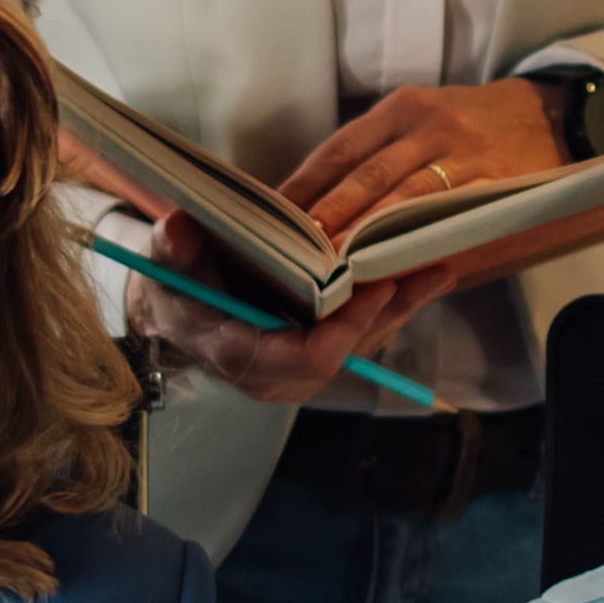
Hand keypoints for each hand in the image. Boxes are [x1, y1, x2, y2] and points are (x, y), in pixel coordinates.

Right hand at [105, 204, 438, 409]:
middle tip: (425, 268)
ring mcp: (301, 370)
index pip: (309, 357)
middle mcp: (279, 375)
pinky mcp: (317, 355)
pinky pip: (361, 337)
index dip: (347, 326)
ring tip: (438, 269)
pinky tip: (423, 275)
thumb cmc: (171, 288)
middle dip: (388, 311)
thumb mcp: (164, 265)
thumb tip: (177, 227)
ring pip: (363, 345)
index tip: (376, 286)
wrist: (173, 316)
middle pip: (350, 352)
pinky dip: (392, 307)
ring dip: (402, 308)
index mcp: (241, 355)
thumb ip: (172, 248)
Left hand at [280, 80, 570, 243]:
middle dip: (327, 215)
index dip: (304, 185)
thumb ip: (381, 153)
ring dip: (365, 234)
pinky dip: (417, 239)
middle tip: (294, 252)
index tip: (273, 218)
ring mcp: (463, 154)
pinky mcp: (494, 182)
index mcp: (402, 108)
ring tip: (333, 265)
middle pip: (365, 175)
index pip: (340, 149)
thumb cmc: (473, 124)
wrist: (552, 114)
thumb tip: (321, 202)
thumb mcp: (425, 119)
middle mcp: (429, 125)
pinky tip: (393, 262)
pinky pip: (449, 214)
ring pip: (402, 198)